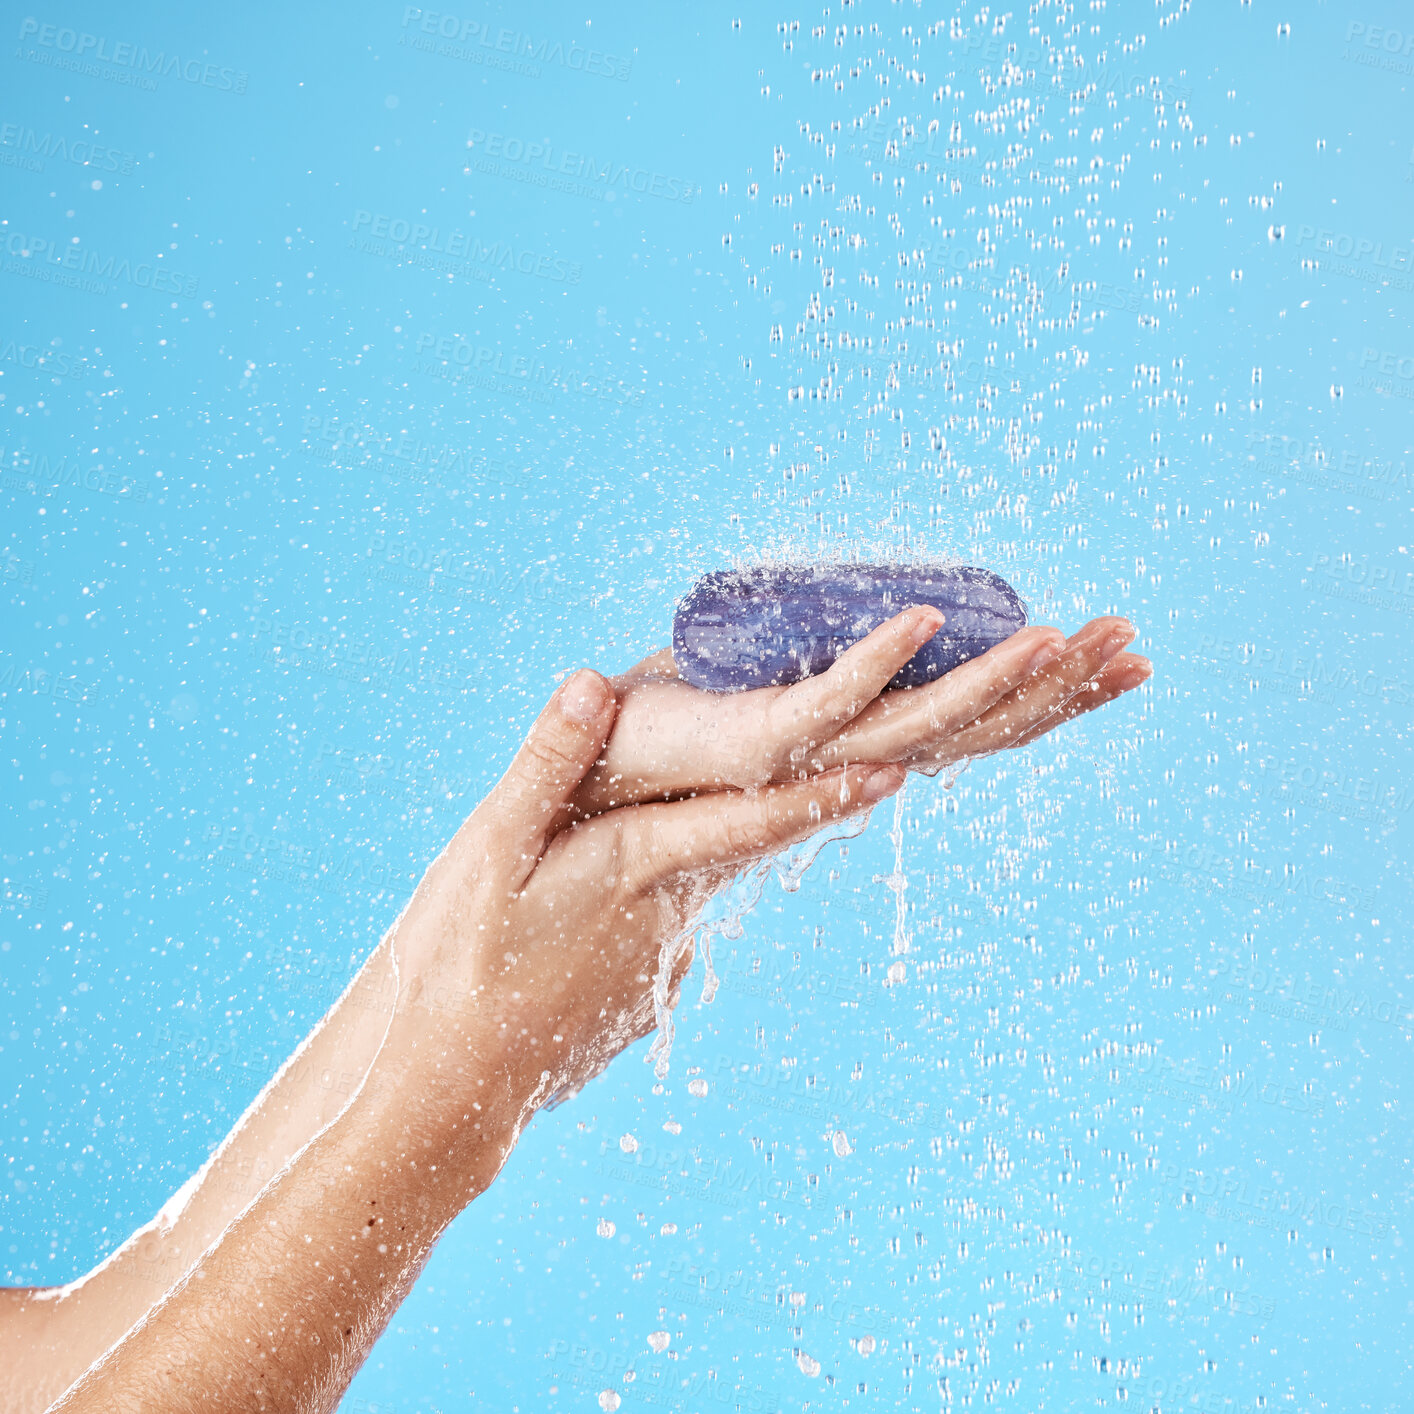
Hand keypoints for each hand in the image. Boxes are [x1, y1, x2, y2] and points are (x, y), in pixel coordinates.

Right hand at [384, 671, 908, 1116]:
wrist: (443, 1092)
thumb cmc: (456, 968)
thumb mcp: (484, 857)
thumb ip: (544, 769)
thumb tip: (591, 685)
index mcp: (633, 868)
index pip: (748, 818)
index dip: (822, 790)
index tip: (893, 766)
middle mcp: (665, 913)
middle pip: (753, 844)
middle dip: (817, 798)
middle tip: (886, 755)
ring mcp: (657, 957)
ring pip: (717, 878)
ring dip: (755, 834)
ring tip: (792, 792)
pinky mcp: (639, 989)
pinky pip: (679, 917)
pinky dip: (689, 882)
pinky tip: (664, 873)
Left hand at [571, 611, 1150, 816]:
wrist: (596, 764)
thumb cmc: (686, 718)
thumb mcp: (786, 687)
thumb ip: (841, 673)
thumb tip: (899, 634)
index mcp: (871, 739)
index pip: (985, 720)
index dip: (1058, 693)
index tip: (1130, 657)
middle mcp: (857, 754)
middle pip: (980, 725)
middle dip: (1061, 685)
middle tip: (1139, 644)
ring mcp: (812, 752)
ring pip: (922, 719)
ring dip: (994, 675)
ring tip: (1066, 634)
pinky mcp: (756, 740)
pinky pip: (827, 698)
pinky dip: (877, 658)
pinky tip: (926, 617)